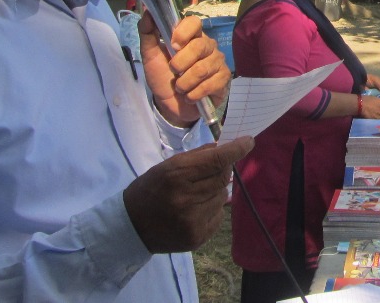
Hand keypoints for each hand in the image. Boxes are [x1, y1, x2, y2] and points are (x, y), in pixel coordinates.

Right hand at [124, 136, 253, 252]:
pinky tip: (196, 209)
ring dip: (216, 190)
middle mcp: (186, 198)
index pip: (216, 160)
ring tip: (197, 193)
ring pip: (222, 197)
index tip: (248, 141)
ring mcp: (192, 220)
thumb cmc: (149, 190)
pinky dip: (213, 208)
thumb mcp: (167, 166)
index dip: (236, 150)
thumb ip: (196, 157)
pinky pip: (218, 215)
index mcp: (176, 175)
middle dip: (225, 169)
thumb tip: (223, 148)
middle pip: (223, 178)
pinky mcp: (197, 237)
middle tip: (217, 167)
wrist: (131, 226)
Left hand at [140, 14, 231, 126]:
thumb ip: (147, 33)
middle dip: (180, 64)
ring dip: (184, 83)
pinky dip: (194, 94)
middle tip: (174, 73)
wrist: (169, 105)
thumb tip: (148, 12)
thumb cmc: (162, 77)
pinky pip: (210, 84)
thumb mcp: (150, 56)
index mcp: (190, 36)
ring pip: (202, 69)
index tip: (173, 46)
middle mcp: (207, 45)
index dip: (183, 33)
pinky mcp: (223, 78)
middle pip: (199, 46)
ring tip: (180, 88)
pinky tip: (190, 95)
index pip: (194, 22)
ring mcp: (217, 61)